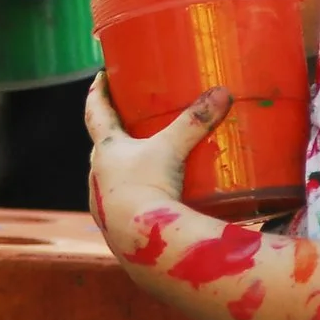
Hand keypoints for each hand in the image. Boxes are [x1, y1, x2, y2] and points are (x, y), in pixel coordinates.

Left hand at [82, 75, 226, 255]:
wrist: (140, 243)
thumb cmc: (148, 189)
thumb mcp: (172, 150)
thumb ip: (196, 121)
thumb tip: (223, 92)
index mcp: (105, 150)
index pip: (95, 112)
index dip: (97, 93)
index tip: (100, 76)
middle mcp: (97, 175)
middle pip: (102, 147)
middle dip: (114, 135)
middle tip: (128, 122)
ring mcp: (104, 204)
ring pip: (111, 179)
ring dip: (124, 170)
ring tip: (145, 165)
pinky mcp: (115, 228)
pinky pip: (124, 206)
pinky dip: (136, 198)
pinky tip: (152, 202)